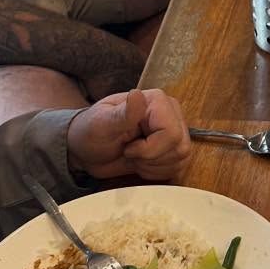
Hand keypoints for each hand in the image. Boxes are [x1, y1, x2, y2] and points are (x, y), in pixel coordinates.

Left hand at [66, 88, 189, 181]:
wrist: (88, 150)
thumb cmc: (92, 132)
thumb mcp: (101, 124)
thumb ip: (123, 113)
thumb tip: (137, 96)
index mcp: (156, 101)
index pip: (171, 133)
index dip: (150, 149)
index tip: (128, 148)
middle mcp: (170, 113)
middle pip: (179, 148)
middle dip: (151, 159)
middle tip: (129, 152)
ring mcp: (174, 130)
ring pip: (180, 158)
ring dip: (153, 166)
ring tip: (134, 156)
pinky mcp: (173, 148)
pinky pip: (178, 167)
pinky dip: (157, 172)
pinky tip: (141, 163)